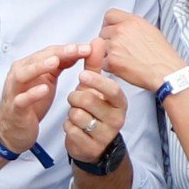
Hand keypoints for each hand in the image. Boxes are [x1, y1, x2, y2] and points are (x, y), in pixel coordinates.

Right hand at [0, 43, 89, 153]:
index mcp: (29, 65)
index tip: (87, 48)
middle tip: (76, 49)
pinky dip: (32, 93)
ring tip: (55, 62)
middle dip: (58, 53)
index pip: (49, 52)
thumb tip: (77, 50)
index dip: (68, 49)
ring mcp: (15, 90)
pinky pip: (21, 99)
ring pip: (23, 74)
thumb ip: (60, 65)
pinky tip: (44, 89)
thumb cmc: (30, 103)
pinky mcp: (15, 108)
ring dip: (39, 67)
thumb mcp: (47, 81)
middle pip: (38, 58)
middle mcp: (19, 74)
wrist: (13, 129)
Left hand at [64, 38, 128, 164]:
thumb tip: (97, 40)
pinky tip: (74, 127)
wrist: (93, 143)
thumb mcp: (95, 87)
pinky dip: (68, 126)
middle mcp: (117, 119)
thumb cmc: (94, 110)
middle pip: (89, 101)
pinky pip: (71, 130)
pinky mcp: (92, 148)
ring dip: (71, 112)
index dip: (96, 82)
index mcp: (120, 102)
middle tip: (75, 98)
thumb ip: (95, 65)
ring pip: (78, 115)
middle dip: (75, 97)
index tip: (81, 76)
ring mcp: (105, 136)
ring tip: (76, 113)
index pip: (112, 90)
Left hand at [99, 9, 185, 91]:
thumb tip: (126, 26)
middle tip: (119, 49)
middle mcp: (122, 31)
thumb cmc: (162, 56)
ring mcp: (115, 45)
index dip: (109, 23)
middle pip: (103, 31)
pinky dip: (109, 66)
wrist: (166, 72)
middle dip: (108, 40)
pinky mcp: (111, 61)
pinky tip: (122, 68)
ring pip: (101, 47)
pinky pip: (102, 62)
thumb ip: (134, 26)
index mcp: (132, 21)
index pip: (110, 14)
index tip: (110, 29)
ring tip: (123, 59)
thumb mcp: (151, 30)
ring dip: (108, 53)